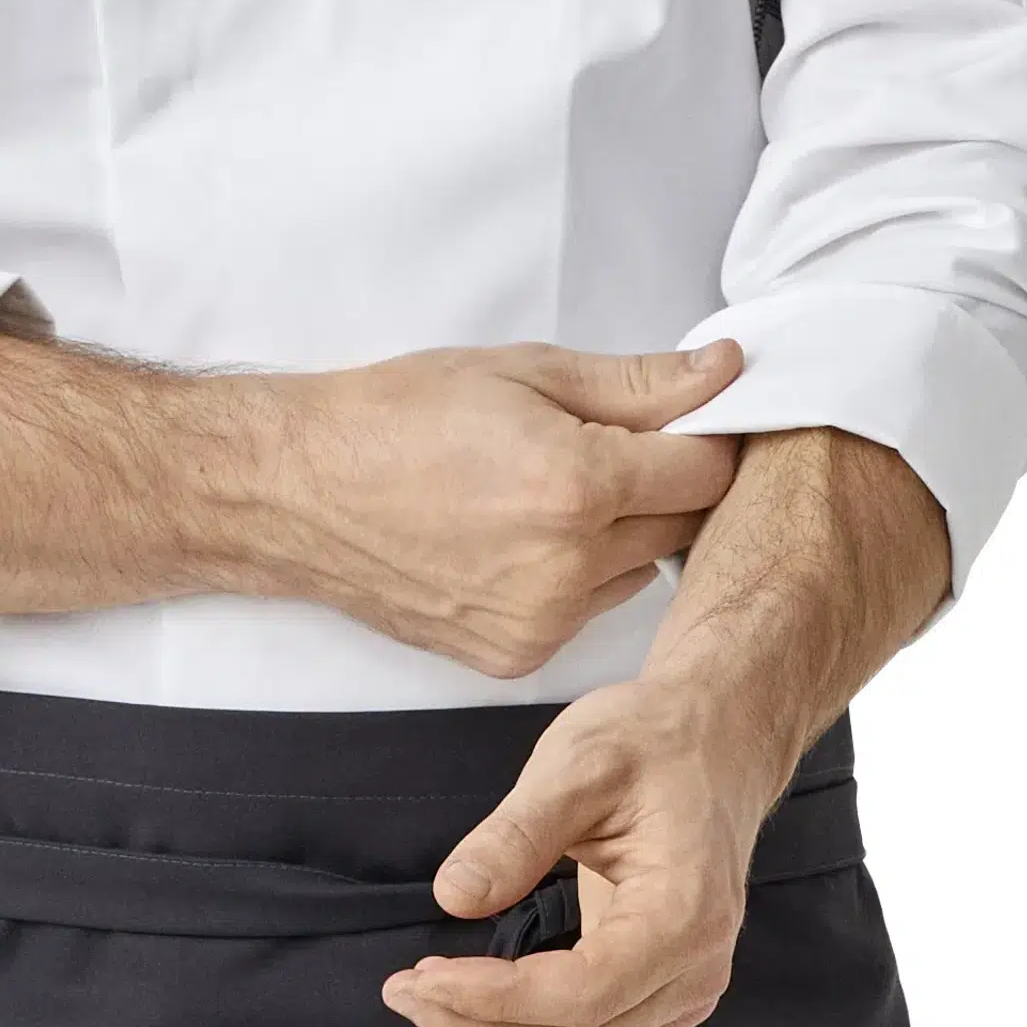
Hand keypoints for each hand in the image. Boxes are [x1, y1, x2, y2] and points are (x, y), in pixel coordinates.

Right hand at [262, 341, 746, 679]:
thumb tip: (725, 372)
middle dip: (661, 483)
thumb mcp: (523, 371)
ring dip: (621, 534)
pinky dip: (575, 575)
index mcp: (576, 484)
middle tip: (602, 448)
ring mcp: (540, 621)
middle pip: (682, 525)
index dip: (702, 436)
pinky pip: (587, 610)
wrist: (301, 489)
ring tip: (544, 494)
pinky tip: (516, 539)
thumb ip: (638, 382)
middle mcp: (566, 566)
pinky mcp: (514, 654)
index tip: (680, 421)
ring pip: (640, 571)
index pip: (706, 470)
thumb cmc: (398, 418)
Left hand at [378, 674, 792, 1026]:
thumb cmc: (652, 743)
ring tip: (426, 1003)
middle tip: (401, 991)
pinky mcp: (664, 997)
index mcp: (684, 915)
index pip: (580, 996)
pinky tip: (474, 1009)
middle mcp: (695, 971)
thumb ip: (515, 834)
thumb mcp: (578, 764)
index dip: (492, 1000)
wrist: (715, 743)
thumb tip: (453, 898)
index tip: (420, 975)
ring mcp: (686, 993)